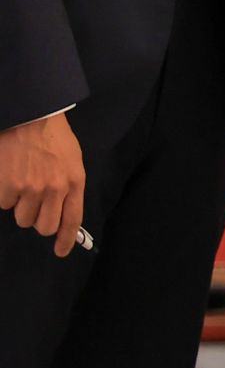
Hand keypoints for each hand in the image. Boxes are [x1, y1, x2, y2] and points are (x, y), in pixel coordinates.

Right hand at [0, 113, 84, 256]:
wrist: (31, 117)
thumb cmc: (52, 137)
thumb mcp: (72, 160)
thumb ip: (69, 186)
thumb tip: (63, 212)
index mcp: (75, 181)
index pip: (72, 220)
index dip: (66, 239)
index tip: (61, 251)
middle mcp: (55, 189)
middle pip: (45, 226)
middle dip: (38, 221)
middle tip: (35, 207)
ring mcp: (31, 189)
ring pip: (23, 218)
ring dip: (21, 206)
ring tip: (23, 183)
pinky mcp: (9, 187)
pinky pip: (5, 204)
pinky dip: (6, 194)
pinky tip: (10, 176)